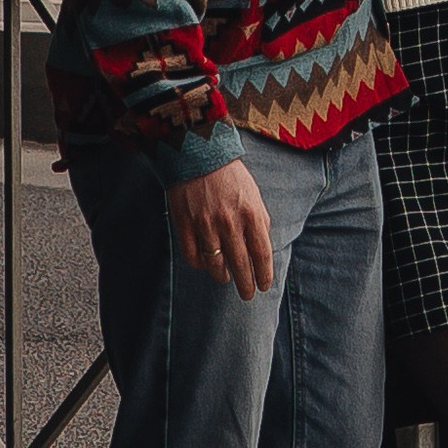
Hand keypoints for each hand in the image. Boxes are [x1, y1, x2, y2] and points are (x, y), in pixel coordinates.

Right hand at [168, 157, 274, 297]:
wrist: (198, 152)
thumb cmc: (230, 174)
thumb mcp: (253, 195)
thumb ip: (259, 222)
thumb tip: (260, 250)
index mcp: (251, 213)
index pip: (261, 254)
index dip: (263, 275)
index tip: (263, 286)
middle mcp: (230, 222)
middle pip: (241, 265)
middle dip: (246, 285)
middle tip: (247, 294)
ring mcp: (205, 225)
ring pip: (215, 266)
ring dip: (222, 276)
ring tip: (225, 278)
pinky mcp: (184, 224)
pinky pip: (193, 257)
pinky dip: (200, 265)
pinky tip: (205, 264)